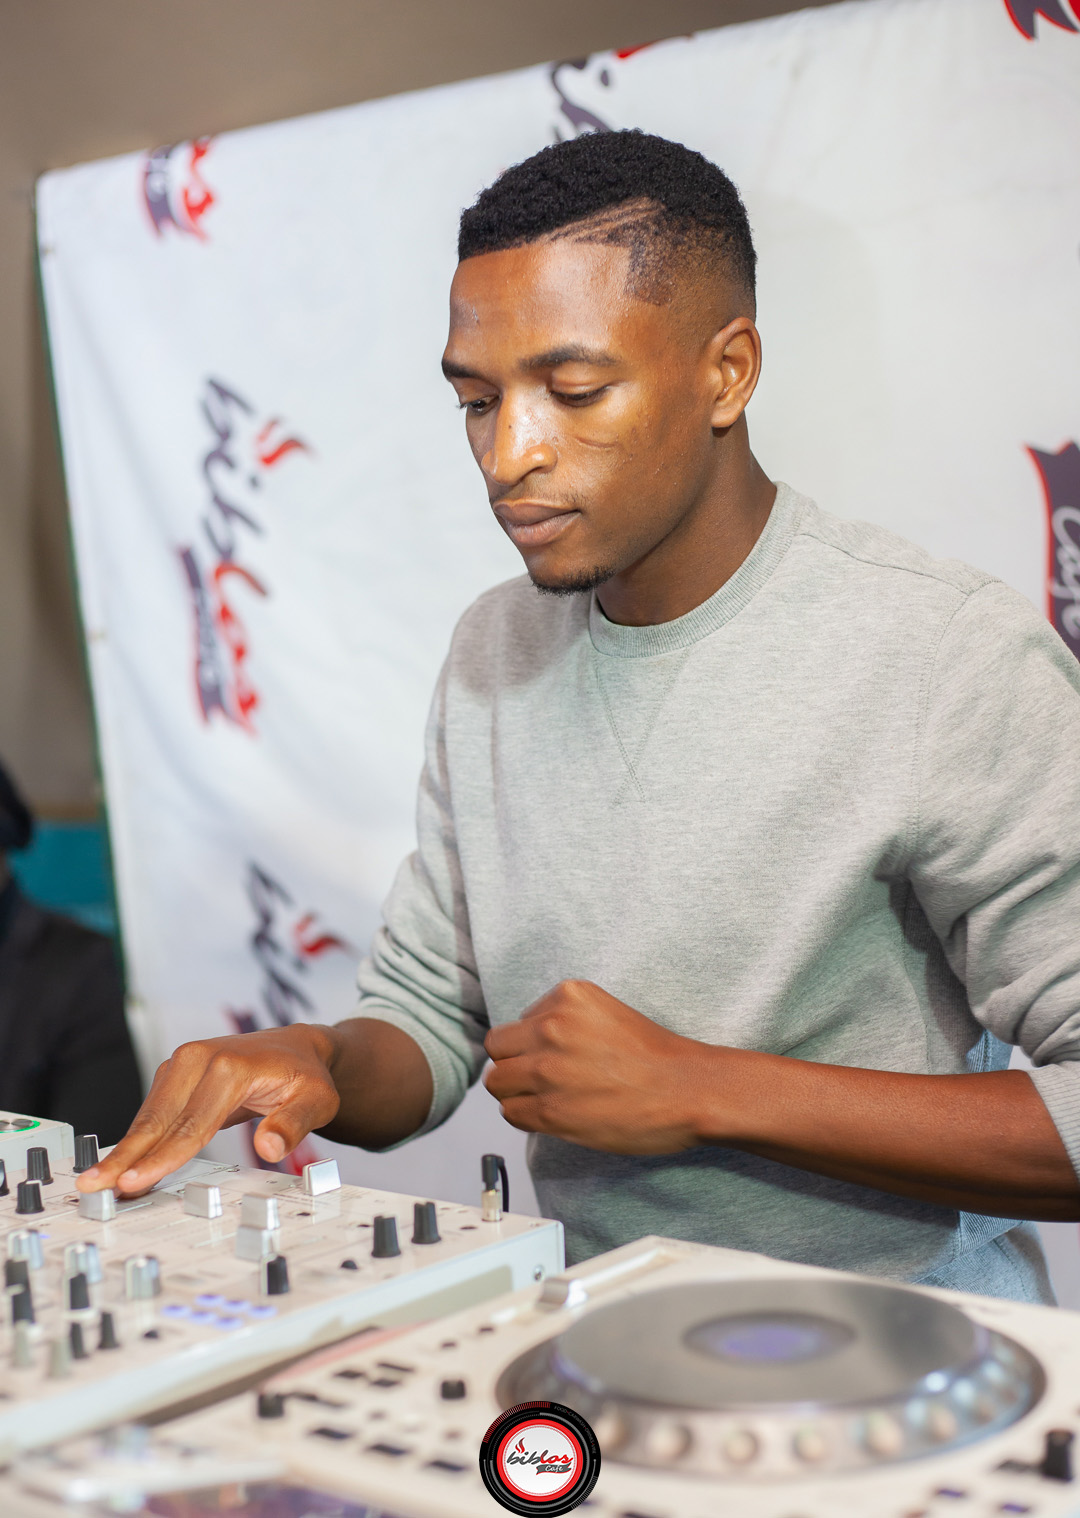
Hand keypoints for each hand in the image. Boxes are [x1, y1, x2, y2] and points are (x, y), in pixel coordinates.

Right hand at [76, 1024, 340, 1196]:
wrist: (297, 1049)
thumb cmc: (306, 1077)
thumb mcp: (317, 1101)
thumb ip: (294, 1124)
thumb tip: (269, 1147)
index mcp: (230, 1068)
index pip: (191, 1125)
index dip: (161, 1158)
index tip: (133, 1182)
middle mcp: (200, 1059)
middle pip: (157, 1119)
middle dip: (125, 1156)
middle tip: (93, 1186)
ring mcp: (184, 1063)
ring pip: (149, 1115)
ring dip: (125, 1149)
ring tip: (97, 1182)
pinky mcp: (176, 1073)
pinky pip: (153, 1111)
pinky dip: (138, 1138)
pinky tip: (125, 1164)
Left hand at [483, 980, 711, 1153]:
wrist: (686, 1090)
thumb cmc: (656, 1058)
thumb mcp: (606, 1012)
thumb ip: (564, 1020)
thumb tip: (529, 1043)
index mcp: (567, 996)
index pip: (517, 1021)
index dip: (530, 1043)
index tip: (553, 1056)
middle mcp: (551, 1027)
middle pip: (498, 1048)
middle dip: (514, 1063)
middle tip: (541, 1078)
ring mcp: (547, 1070)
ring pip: (497, 1082)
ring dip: (516, 1092)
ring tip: (547, 1097)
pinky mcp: (550, 1111)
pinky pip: (511, 1113)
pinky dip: (526, 1116)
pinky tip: (553, 1114)